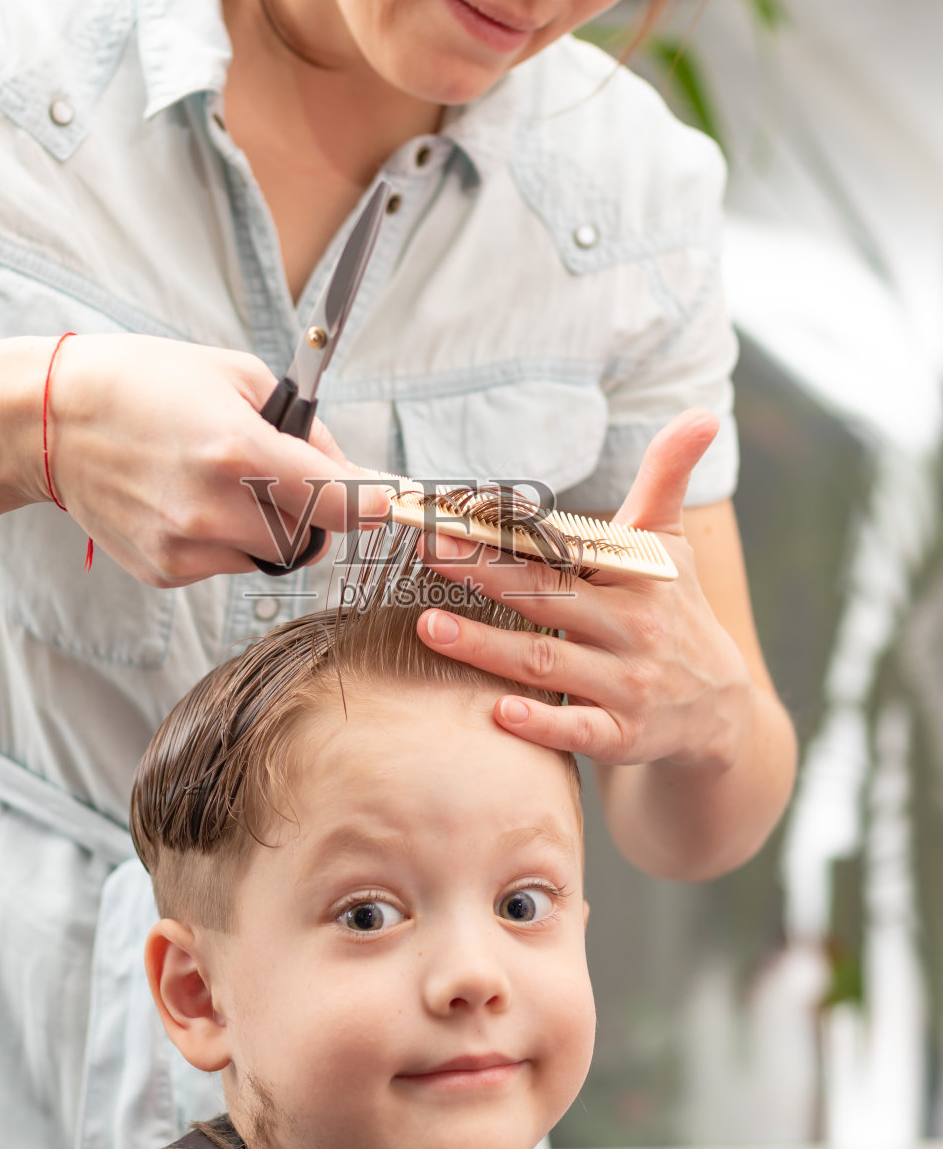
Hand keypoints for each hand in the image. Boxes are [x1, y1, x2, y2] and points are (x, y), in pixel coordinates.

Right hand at [31, 335, 389, 585]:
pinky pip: (226, 562)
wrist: (49, 421)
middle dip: (316, 508)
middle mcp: (212, 510)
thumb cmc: (145, 383)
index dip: (375, 503)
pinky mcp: (164, 570)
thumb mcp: (237, 376)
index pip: (339, 502)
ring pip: (269, 554)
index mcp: (238, 452)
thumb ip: (304, 427)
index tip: (394, 501)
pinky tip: (188, 499)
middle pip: (311, 535)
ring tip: (224, 480)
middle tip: (291, 474)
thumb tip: (348, 471)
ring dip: (269, 524)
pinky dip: (226, 537)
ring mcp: (185, 547)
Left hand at [415, 409, 752, 770]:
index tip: (452, 518)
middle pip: (547, 598)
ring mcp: (629, 684)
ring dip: (488, 647)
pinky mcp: (624, 736)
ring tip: (430, 627)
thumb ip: (669, 476)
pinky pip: (580, 731)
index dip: (507, 534)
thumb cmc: (676, 611)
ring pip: (549, 663)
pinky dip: (542, 725)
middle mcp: (633, 627)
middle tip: (427, 555)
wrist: (721, 709)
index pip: (564, 549)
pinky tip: (499, 712)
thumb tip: (700, 412)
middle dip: (484, 576)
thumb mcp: (671, 544)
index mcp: (637, 575)